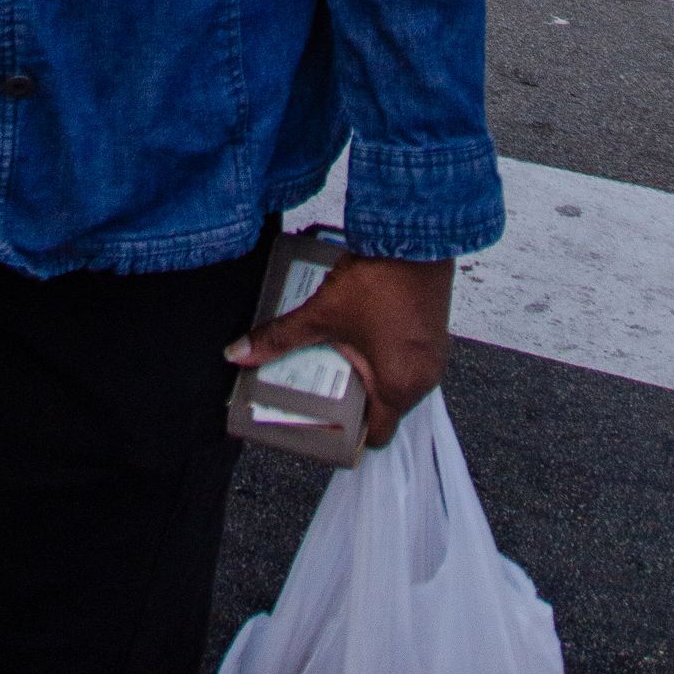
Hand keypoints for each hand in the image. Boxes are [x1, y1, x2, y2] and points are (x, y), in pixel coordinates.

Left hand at [228, 252, 452, 448]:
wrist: (414, 237)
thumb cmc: (378, 281)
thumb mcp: (322, 314)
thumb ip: (280, 337)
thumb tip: (238, 353)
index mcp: (399, 387)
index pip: (376, 435)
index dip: (350, 435)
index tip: (327, 424)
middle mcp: (423, 379)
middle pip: (385, 407)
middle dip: (354, 399)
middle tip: (323, 385)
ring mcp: (433, 356)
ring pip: (397, 380)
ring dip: (370, 373)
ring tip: (339, 357)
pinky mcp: (435, 333)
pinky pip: (409, 358)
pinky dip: (387, 354)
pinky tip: (363, 334)